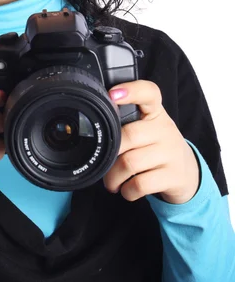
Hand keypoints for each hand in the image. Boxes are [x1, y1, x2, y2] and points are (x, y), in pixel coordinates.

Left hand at [103, 80, 199, 203]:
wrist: (187, 173)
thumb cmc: (156, 146)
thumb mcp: (146, 128)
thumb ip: (125, 123)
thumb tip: (94, 126)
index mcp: (155, 113)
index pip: (148, 92)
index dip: (131, 90)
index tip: (113, 94)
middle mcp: (165, 129)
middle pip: (128, 136)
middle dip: (109, 155)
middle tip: (104, 165)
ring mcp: (171, 152)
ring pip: (130, 163)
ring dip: (114, 177)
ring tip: (112, 182)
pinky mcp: (174, 176)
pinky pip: (140, 184)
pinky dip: (127, 190)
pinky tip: (127, 189)